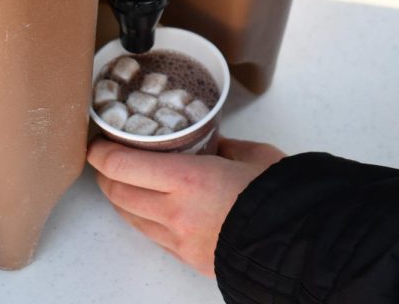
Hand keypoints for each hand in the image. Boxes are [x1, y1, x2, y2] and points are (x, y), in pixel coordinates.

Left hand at [87, 137, 284, 276]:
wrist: (301, 244)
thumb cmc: (281, 196)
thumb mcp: (252, 155)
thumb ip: (222, 146)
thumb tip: (207, 141)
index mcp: (188, 179)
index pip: (122, 165)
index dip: (101, 152)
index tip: (97, 141)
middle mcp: (175, 211)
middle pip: (117, 193)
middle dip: (105, 173)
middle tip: (108, 157)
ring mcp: (178, 239)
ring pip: (129, 217)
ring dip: (120, 197)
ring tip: (125, 180)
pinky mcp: (186, 257)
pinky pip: (151, 235)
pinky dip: (141, 217)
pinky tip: (149, 205)